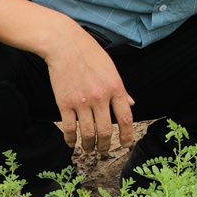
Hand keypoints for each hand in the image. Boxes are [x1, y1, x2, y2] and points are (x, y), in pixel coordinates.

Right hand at [43, 19, 134, 154]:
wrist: (66, 46)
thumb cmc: (91, 55)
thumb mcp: (112, 70)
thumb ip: (122, 90)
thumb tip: (132, 105)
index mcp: (116, 88)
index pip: (126, 118)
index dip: (127, 135)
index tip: (126, 145)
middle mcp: (100, 98)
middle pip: (106, 131)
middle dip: (106, 145)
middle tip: (104, 151)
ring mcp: (82, 102)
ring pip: (88, 133)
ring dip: (89, 146)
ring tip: (89, 150)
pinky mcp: (64, 104)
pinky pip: (69, 128)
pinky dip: (70, 139)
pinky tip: (72, 143)